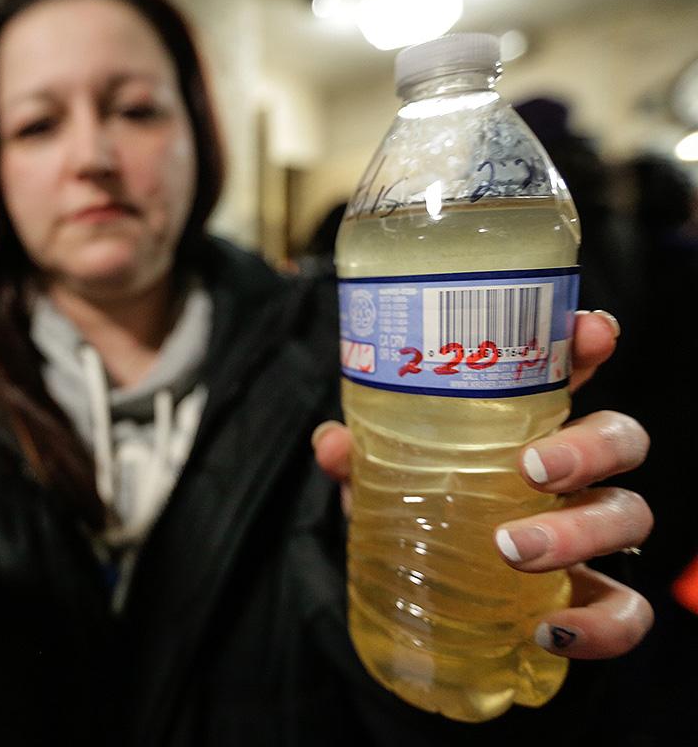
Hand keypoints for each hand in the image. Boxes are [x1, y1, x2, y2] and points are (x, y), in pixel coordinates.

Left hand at [312, 310, 653, 659]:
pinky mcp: (590, 598)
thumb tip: (333, 444)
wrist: (423, 597)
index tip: (591, 332)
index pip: (574, 369)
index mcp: (524, 424)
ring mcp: (587, 533)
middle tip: (532, 468)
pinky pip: (624, 609)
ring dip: (579, 531)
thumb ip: (358, 458)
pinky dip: (600, 624)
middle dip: (589, 445)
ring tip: (512, 548)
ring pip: (628, 515)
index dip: (591, 344)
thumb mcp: (379, 478)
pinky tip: (548, 628)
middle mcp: (571, 472)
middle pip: (619, 438)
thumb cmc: (412, 509)